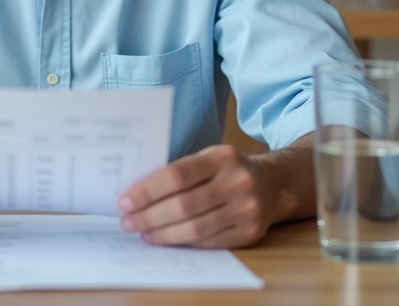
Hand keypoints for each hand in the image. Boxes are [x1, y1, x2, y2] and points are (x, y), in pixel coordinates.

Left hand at [117, 145, 271, 247]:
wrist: (273, 184)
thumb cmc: (228, 170)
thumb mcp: (209, 157)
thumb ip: (180, 170)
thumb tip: (137, 192)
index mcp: (222, 157)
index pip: (176, 175)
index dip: (147, 191)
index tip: (125, 201)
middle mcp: (238, 182)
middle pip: (183, 205)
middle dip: (149, 216)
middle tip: (128, 221)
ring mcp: (247, 209)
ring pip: (194, 228)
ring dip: (162, 234)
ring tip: (143, 233)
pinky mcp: (249, 233)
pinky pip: (208, 242)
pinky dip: (183, 242)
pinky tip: (166, 239)